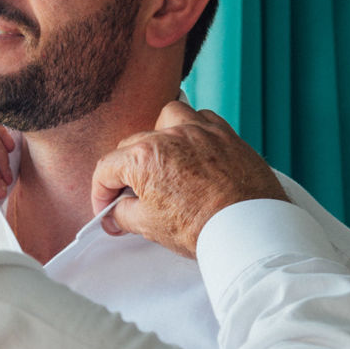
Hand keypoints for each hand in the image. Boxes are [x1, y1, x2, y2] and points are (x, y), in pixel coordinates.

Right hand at [91, 100, 287, 257]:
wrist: (249, 230)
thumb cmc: (203, 228)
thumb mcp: (150, 227)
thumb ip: (124, 215)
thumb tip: (116, 214)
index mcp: (144, 157)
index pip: (106, 169)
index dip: (100, 193)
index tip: (107, 208)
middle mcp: (170, 136)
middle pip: (132, 145)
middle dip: (127, 171)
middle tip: (132, 197)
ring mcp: (200, 131)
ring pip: (167, 118)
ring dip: (159, 136)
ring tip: (163, 161)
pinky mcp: (226, 134)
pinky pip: (203, 118)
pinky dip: (193, 131)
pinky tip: (193, 151)